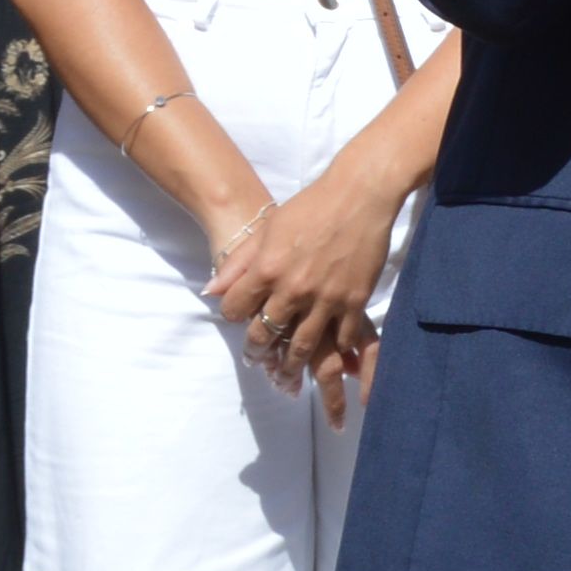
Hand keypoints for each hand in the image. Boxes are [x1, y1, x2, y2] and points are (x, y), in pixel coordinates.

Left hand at [205, 154, 401, 410]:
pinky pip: (340, 338)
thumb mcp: (267, 229)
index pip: (235, 309)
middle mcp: (293, 289)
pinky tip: (330, 354)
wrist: (359, 196)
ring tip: (286, 375)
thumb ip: (238, 263)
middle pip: (265, 334)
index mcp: (267, 269)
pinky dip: (333, 350)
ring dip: (290, 365)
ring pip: (301, 346)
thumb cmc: (310, 207)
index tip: (238, 318)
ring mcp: (325, 299)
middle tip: (256, 359)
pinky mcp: (353, 301)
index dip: (233, 315)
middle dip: (257, 351)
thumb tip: (211, 292)